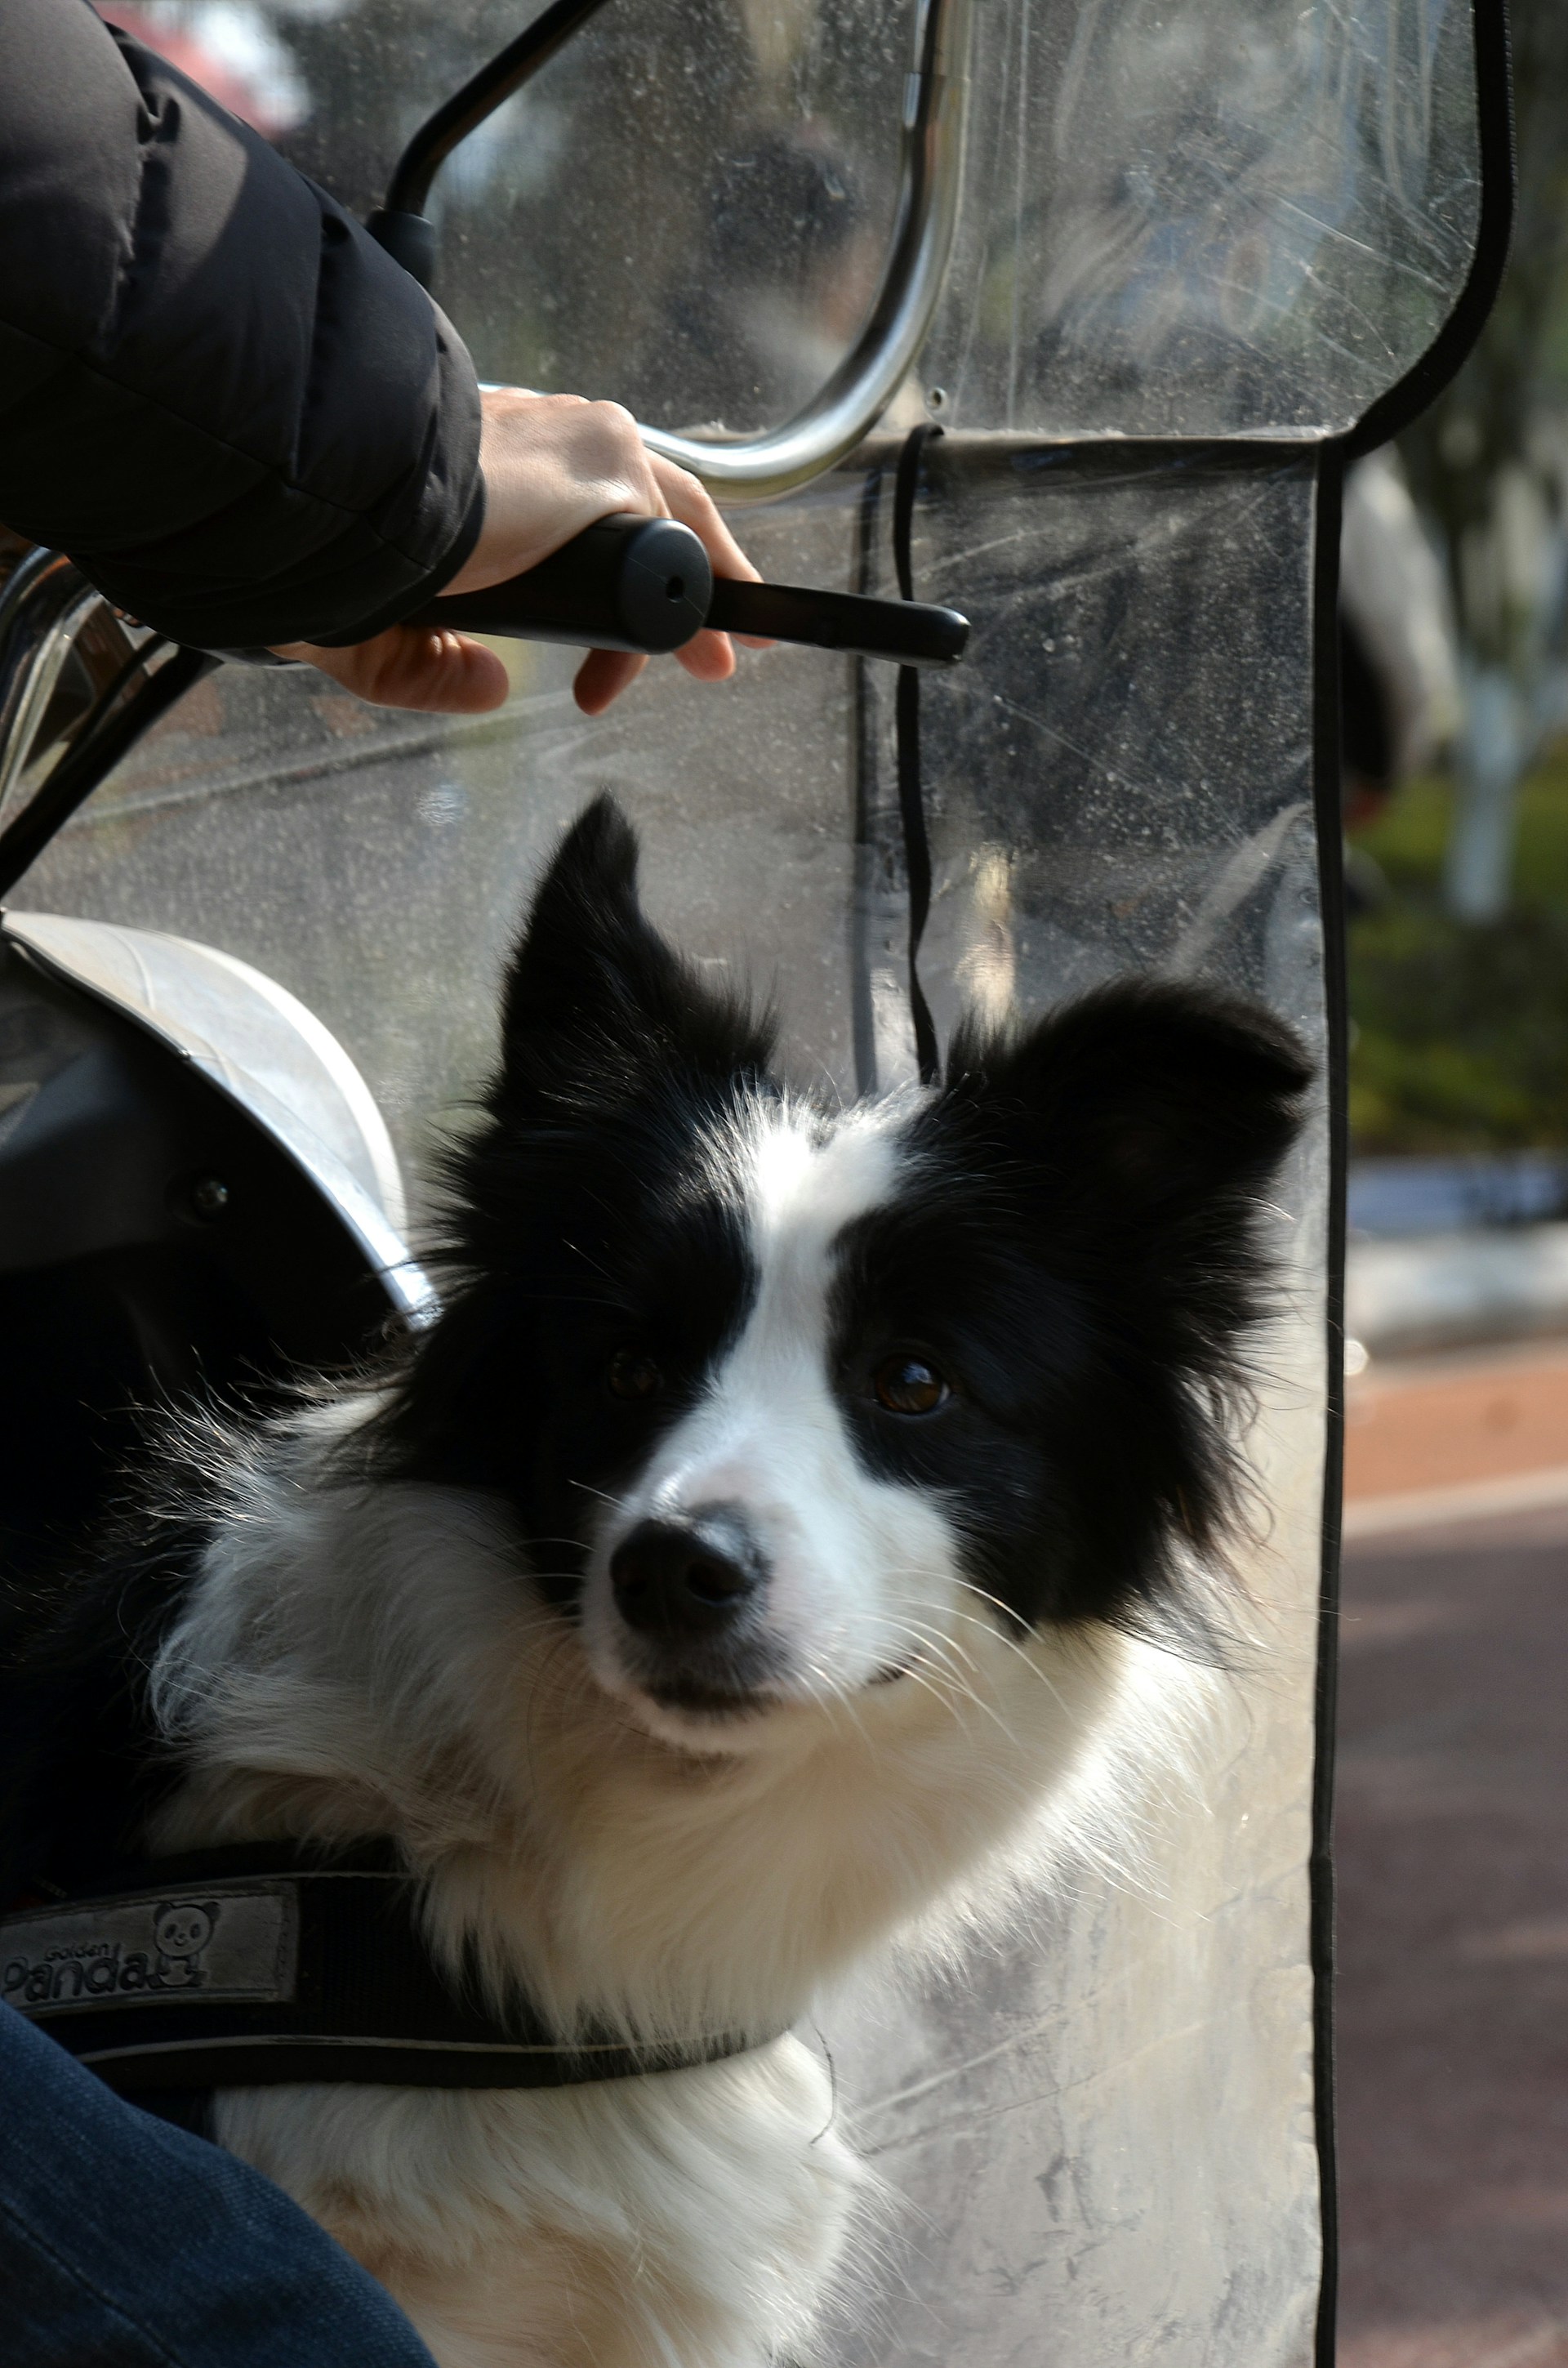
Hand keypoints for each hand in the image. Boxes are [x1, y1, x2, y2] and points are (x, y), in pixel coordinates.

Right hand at [273, 388, 763, 717]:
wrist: (338, 499)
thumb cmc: (332, 551)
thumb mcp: (382, 633)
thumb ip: (434, 666)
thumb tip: (494, 690)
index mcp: (487, 457)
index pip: (577, 495)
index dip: (612, 558)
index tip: (626, 627)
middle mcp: (541, 434)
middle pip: (649, 495)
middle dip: (690, 566)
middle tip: (714, 644)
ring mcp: (581, 441)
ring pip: (669, 516)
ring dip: (698, 588)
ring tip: (726, 652)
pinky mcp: (608, 468)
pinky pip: (676, 541)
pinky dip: (697, 590)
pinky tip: (709, 639)